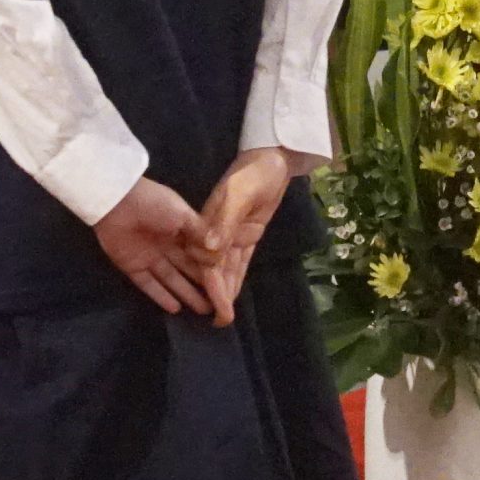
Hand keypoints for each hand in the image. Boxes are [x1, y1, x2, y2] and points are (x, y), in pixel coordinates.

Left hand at [90, 177, 219, 320]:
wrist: (117, 202)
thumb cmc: (154, 203)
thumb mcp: (183, 213)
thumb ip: (200, 233)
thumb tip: (219, 253)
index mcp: (180, 229)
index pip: (199, 253)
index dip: (212, 268)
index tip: (227, 283)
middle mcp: (167, 245)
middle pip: (187, 268)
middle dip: (203, 285)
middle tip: (218, 304)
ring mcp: (150, 257)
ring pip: (172, 279)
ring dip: (186, 294)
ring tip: (203, 311)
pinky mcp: (133, 267)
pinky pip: (150, 285)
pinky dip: (161, 297)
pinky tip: (176, 309)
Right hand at [198, 148, 293, 319]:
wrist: (272, 157)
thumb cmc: (253, 172)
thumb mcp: (238, 194)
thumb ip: (224, 221)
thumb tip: (208, 250)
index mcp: (209, 223)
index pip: (207, 261)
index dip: (210, 285)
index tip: (213, 307)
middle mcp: (216, 232)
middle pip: (214, 268)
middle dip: (216, 294)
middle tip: (220, 322)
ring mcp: (231, 234)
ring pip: (226, 267)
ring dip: (226, 290)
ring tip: (224, 315)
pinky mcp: (247, 234)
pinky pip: (240, 260)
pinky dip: (236, 277)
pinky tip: (232, 293)